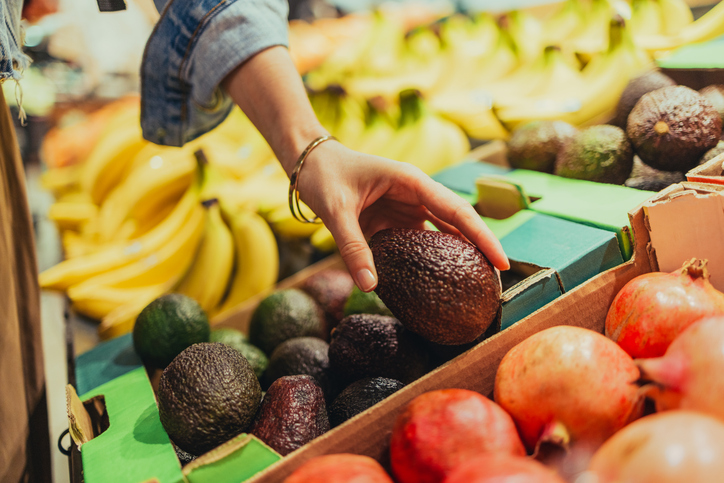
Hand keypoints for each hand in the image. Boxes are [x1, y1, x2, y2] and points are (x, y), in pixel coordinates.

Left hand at [297, 140, 509, 291]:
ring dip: (457, 257)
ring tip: (476, 286)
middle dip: (480, 250)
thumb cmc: (324, 175)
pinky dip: (429, 261)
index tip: (502, 262)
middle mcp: (416, 194)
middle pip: (457, 224)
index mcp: (411, 182)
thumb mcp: (336, 210)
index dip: (482, 237)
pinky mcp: (395, 220)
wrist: (309, 163)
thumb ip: (352, 247)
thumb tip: (370, 286)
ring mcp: (407, 208)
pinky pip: (418, 243)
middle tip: (498, 283)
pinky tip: (438, 282)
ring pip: (441, 235)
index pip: (457, 211)